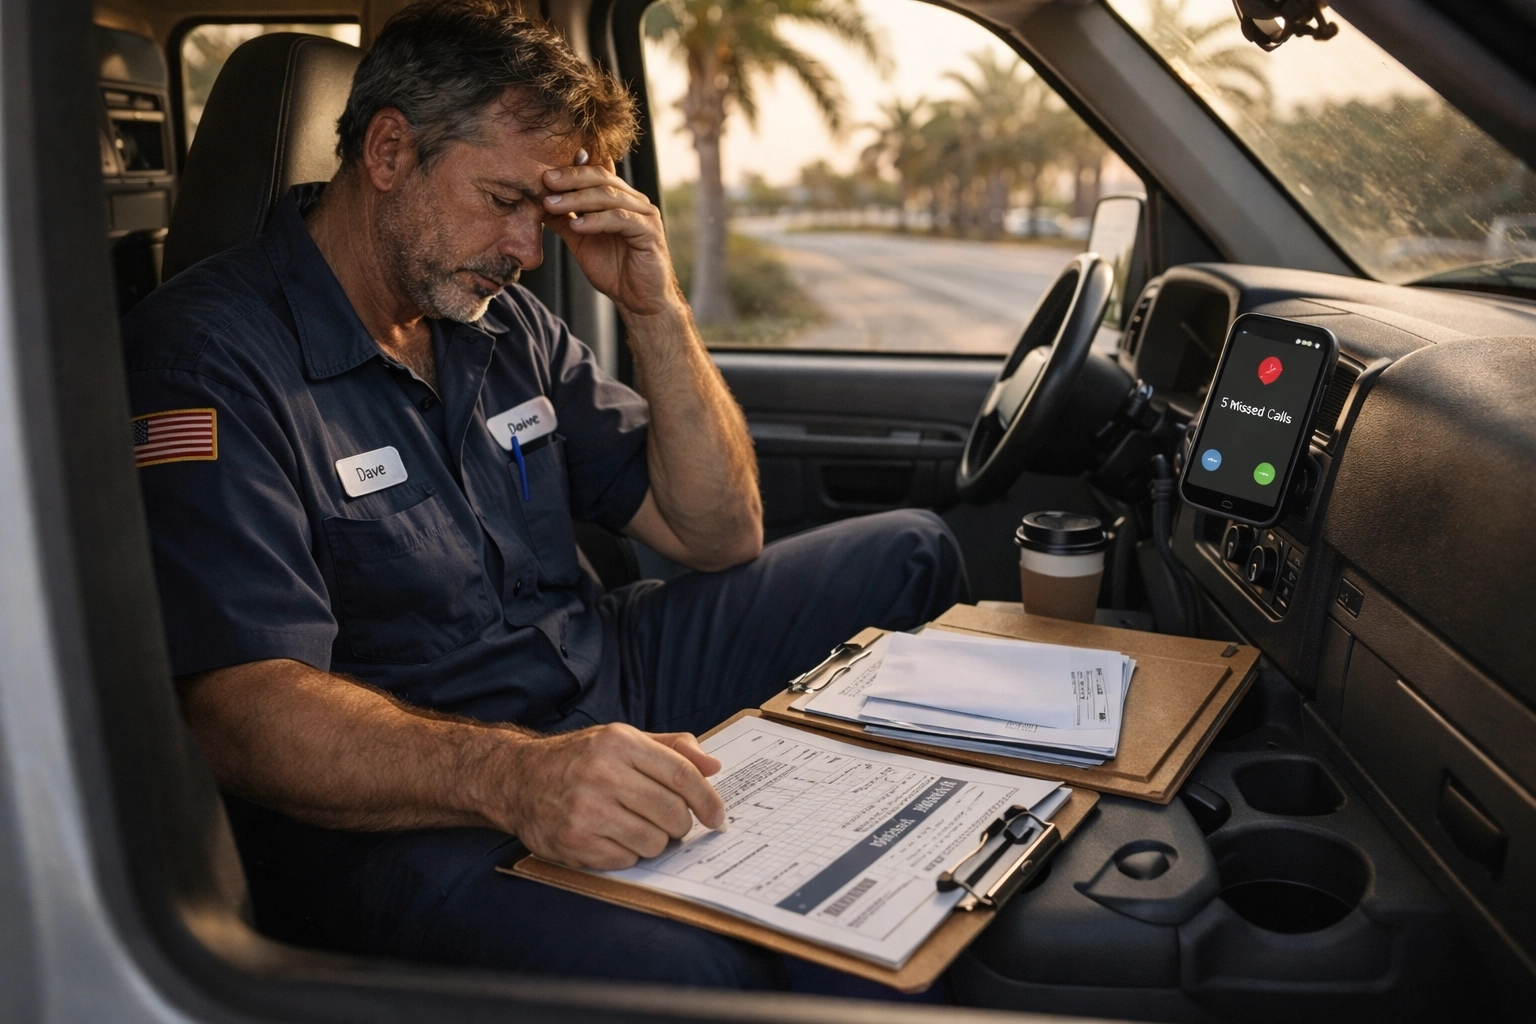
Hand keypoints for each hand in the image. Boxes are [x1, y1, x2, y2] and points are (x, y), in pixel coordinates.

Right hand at [496, 723, 725, 869]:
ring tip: (638, 828)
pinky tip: (614, 837)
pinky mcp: (574, 841)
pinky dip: (628, 853)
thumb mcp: (623, 740)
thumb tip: (713, 766)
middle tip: (673, 824)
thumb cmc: (580, 760)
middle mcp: (602, 773)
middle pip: (672, 812)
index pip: (681, 774)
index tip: (717, 815)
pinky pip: (627, 860)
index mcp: (619, 742)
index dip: (707, 799)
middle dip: (681, 824)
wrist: (519, 779)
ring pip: (654, 842)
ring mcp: (586, 810)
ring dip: (655, 841)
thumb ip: (671, 748)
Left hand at [541, 160, 680, 317]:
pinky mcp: (650, 232)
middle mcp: (635, 201)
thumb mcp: (581, 241)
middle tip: (546, 181)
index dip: (572, 169)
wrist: (639, 301)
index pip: (595, 173)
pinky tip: (577, 225)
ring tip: (552, 205)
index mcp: (620, 199)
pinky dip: (597, 220)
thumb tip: (539, 203)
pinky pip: (621, 219)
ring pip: (609, 196)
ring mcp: (645, 215)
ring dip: (578, 199)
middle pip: (602, 178)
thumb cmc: (615, 270)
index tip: (545, 173)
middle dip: (571, 178)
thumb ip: (564, 220)